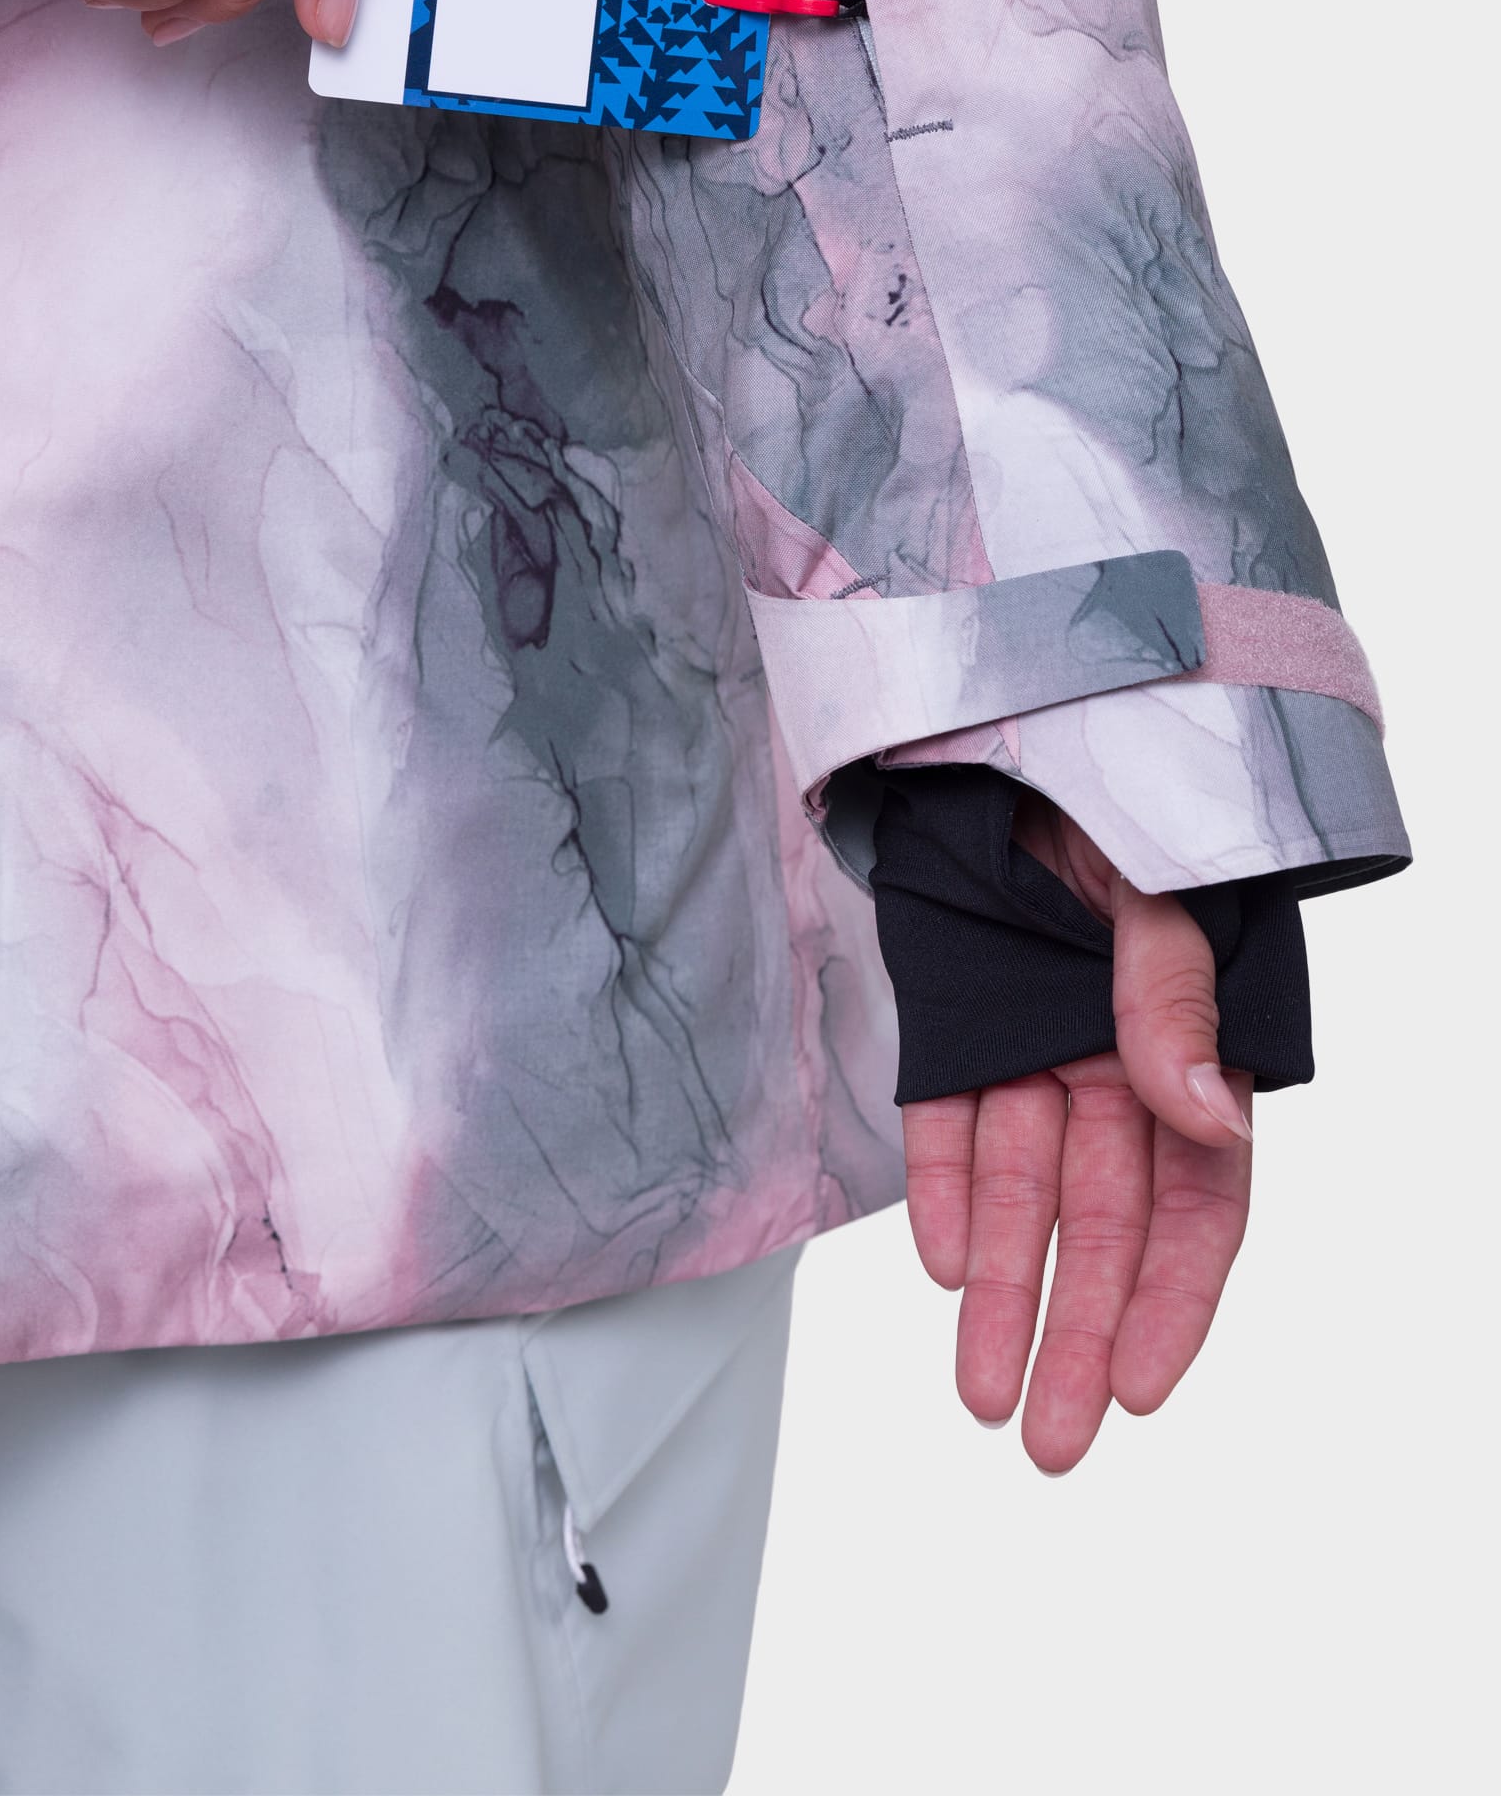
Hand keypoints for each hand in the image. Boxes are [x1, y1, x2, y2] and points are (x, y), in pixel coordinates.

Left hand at [902, 796, 1254, 1472]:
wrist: (1003, 712)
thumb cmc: (1114, 784)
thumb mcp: (1161, 881)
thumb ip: (1174, 998)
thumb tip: (1211, 1117)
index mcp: (1190, 1041)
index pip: (1196, 1200)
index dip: (1173, 1298)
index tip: (1142, 1387)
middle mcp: (1112, 1060)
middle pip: (1100, 1222)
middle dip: (1079, 1334)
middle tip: (1049, 1441)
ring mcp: (1030, 1041)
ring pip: (1018, 1191)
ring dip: (1003, 1292)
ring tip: (978, 1393)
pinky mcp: (953, 1016)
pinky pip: (948, 1123)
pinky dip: (944, 1192)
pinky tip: (943, 1268)